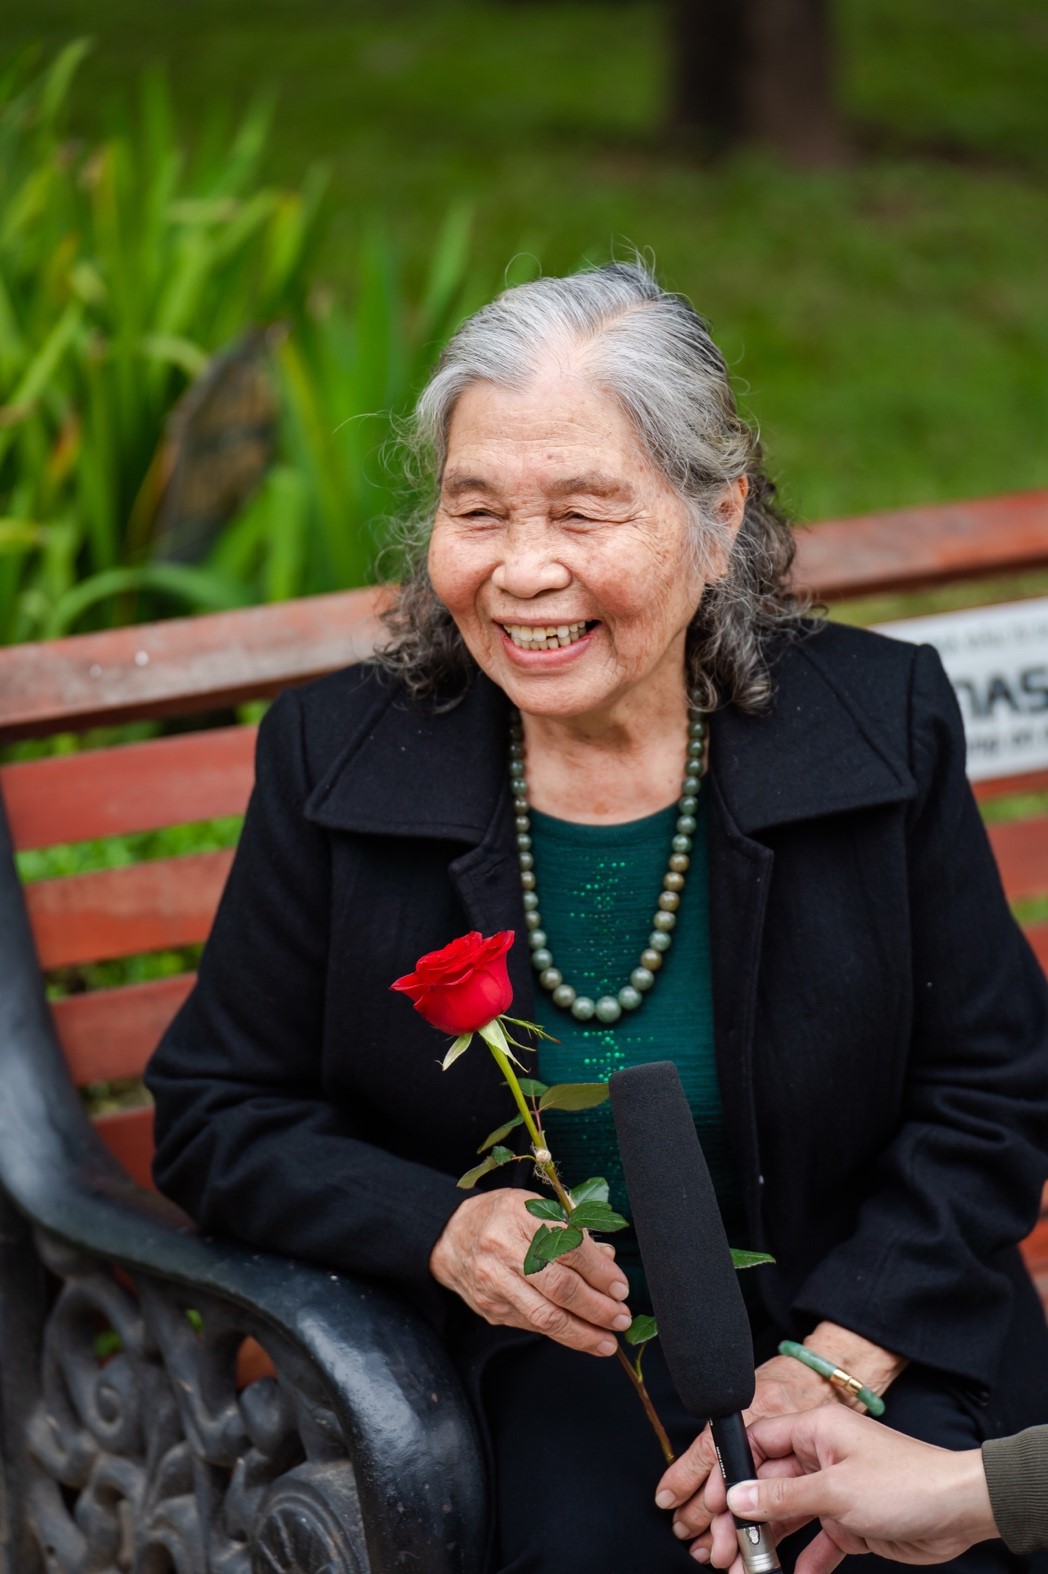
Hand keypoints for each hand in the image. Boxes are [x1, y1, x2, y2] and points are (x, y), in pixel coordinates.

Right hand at [428, 1187, 631, 1354]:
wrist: (451, 1237)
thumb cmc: (503, 1218)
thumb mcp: (536, 1208)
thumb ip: (573, 1232)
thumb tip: (608, 1261)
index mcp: (519, 1214)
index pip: (569, 1247)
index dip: (600, 1272)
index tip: (620, 1288)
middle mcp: (503, 1248)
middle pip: (560, 1286)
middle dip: (597, 1308)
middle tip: (620, 1318)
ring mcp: (494, 1281)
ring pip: (545, 1316)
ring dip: (583, 1333)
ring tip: (607, 1340)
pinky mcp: (490, 1307)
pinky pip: (532, 1325)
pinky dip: (561, 1334)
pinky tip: (582, 1336)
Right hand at [703, 1408, 997, 1573]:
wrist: (961, 1510)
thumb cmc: (905, 1482)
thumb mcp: (835, 1490)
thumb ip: (783, 1496)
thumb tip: (738, 1498)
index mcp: (816, 1430)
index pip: (758, 1443)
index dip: (733, 1472)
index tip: (714, 1504)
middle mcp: (822, 1456)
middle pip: (769, 1484)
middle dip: (745, 1518)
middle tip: (724, 1549)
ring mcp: (836, 1490)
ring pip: (789, 1516)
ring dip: (769, 1543)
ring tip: (745, 1570)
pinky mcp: (852, 1521)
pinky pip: (817, 1541)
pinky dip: (803, 1559)